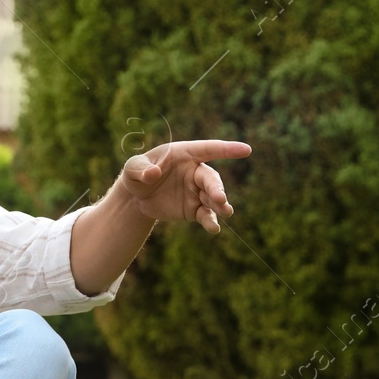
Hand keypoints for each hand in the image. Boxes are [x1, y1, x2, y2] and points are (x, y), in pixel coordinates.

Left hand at [117, 139, 249, 231]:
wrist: (136, 198)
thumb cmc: (137, 174)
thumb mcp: (132, 169)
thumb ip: (140, 168)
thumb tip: (152, 173)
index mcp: (184, 154)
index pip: (209, 149)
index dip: (227, 149)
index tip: (245, 150)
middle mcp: (195, 172)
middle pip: (210, 178)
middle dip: (217, 188)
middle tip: (220, 199)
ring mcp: (197, 191)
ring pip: (212, 197)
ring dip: (220, 204)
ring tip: (226, 212)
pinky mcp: (194, 209)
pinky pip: (205, 214)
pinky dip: (210, 221)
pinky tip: (213, 228)